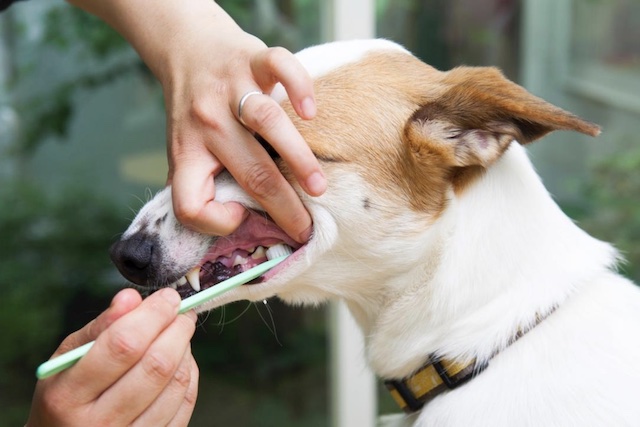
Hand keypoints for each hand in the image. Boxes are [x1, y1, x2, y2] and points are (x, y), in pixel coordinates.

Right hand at [26, 288, 198, 426]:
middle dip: (177, 329)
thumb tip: (132, 297)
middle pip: (156, 365)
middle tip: (182, 312)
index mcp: (68, 396)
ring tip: (178, 333)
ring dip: (185, 349)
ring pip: (176, 383)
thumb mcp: (69, 359)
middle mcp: (99, 424)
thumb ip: (100, 326)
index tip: (168, 297)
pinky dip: (189, 373)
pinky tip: (181, 359)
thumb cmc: (68, 393)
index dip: (153, 315)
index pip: (123, 346)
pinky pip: (185, 403)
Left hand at [68, 0, 326, 242]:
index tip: (242, 218)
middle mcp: (207, 122)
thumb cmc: (195, 113)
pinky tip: (310, 112)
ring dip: (299, 158)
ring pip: (266, 122)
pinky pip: (279, 66)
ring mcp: (230, 87)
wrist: (186, 50)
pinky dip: (299, 87)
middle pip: (250, 172)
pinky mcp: (250, 57)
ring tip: (319, 187)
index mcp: (188, 152)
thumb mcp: (186, 150)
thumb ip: (204, 181)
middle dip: (284, 207)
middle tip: (307, 229)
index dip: (214, 223)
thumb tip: (245, 219)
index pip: (190, 202)